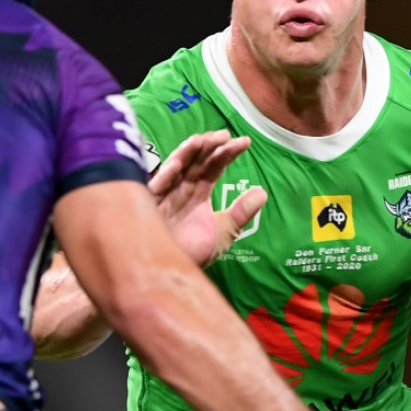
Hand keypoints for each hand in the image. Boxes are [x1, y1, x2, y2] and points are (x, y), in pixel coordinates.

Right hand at [149, 130, 267, 266]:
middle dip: (208, 146)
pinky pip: (155, 188)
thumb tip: (263, 192)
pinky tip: (176, 165)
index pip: (213, 167)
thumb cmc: (192, 253)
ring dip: (187, 153)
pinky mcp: (148, 207)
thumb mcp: (223, 232)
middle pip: (194, 161)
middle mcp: (180, 189)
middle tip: (224, 135)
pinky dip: (164, 177)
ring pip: (174, 167)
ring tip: (202, 140)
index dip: (227, 153)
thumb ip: (240, 213)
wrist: (169, 275)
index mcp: (197, 193)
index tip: (245, 142)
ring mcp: (164, 196)